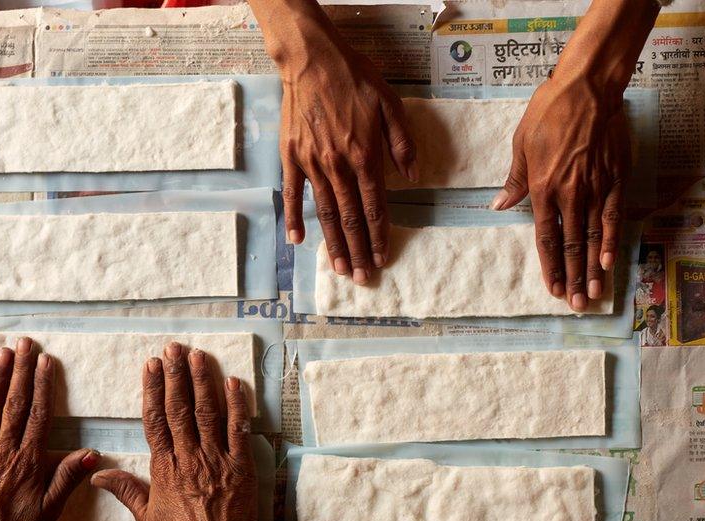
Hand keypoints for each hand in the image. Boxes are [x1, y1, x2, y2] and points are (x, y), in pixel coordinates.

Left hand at [0, 337, 98, 520]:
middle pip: (14, 402)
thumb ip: (68, 477)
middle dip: (20, 370)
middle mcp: (4, 449)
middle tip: (24, 343)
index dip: (43, 385)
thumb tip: (92, 453)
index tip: (46, 361)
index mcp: (28, 459)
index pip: (39, 414)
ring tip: (3, 353)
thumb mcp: (50, 508)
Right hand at [92, 343, 294, 520]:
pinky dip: (237, 405)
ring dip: (203, 381)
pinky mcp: (241, 464)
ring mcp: (216, 458)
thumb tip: (96, 473)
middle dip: (176, 375)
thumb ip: (124, 489)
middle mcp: (189, 456)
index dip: (153, 389)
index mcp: (165, 466)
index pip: (155, 419)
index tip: (151, 365)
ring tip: (198, 356)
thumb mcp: (146, 516)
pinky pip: (238, 429)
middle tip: (173, 348)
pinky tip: (234, 382)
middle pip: (180, 408)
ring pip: (208, 412)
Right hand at [262, 0, 417, 283]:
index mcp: (365, 157)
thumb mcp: (390, 105)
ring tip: (339, 269)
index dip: (379, 237)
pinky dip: (294, 219)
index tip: (382, 259)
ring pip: (324, 214)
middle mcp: (338, 167)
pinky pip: (292, 195)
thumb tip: (413, 176)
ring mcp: (312, 164)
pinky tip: (297, 241)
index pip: (375, 208)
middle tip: (362, 278)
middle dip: (358, 252)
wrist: (312, 59)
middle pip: (349, 219)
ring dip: (333, 245)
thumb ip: (402, 143)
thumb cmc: (355, 78)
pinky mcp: (292, 157)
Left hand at [492, 79, 628, 310]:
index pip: (545, 238)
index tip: (553, 289)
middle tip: (576, 305)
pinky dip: (611, 240)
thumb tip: (499, 206)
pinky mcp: (615, 179)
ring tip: (593, 293)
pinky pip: (613, 216)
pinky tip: (610, 262)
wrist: (587, 89)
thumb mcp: (521, 145)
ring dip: (592, 268)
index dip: (549, 267)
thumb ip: (515, 180)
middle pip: (570, 245)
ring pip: (592, 237)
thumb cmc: (549, 113)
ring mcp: (594, 188)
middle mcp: (569, 194)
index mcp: (542, 188)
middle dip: (572, 278)